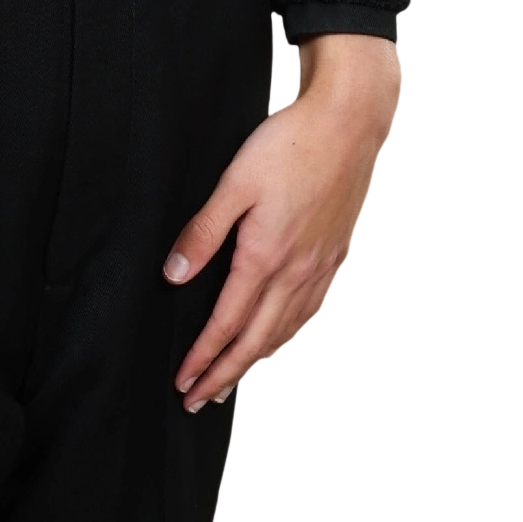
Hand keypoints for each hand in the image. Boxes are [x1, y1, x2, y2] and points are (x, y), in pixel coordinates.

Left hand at [163, 31, 401, 410]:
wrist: (350, 121)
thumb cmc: (290, 144)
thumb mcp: (235, 183)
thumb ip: (203, 233)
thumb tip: (172, 278)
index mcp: (266, 257)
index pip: (228, 325)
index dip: (203, 358)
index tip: (183, 383)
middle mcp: (297, 272)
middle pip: (256, 341)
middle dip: (225, 375)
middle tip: (199, 401)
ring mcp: (321, 266)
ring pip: (286, 331)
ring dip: (256, 361)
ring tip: (233, 380)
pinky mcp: (336, 255)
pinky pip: (310, 311)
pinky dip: (288, 335)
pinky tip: (280, 337)